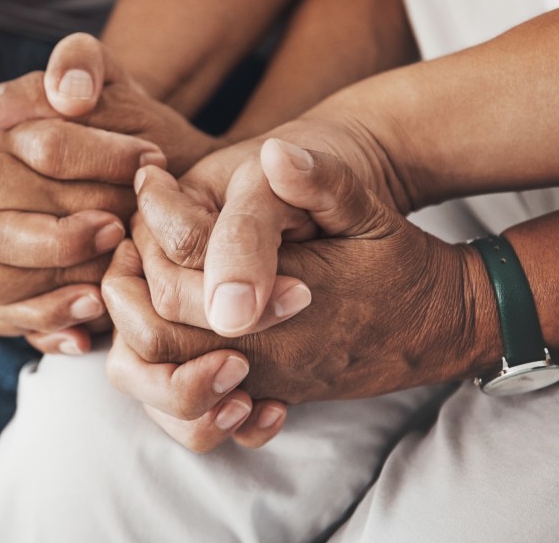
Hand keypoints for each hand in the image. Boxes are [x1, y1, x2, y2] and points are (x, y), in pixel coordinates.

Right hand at [0, 32, 217, 352]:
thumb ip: (77, 64)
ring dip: (47, 280)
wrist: (175, 196)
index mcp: (2, 146)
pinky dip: (45, 319)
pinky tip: (91, 311)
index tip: (151, 162)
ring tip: (107, 272)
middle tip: (121, 226)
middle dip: (62, 233)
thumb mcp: (123, 86)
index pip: (23, 154)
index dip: (89, 158)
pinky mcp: (0, 302)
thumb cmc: (144, 138)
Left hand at [105, 139, 494, 449]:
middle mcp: (262, 358)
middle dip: (124, 294)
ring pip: (164, 387)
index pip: (178, 291)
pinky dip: (165, 373)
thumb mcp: (367, 210)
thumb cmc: (398, 262)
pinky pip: (193, 406)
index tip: (149, 188)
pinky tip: (168, 326)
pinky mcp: (265, 394)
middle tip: (120, 244)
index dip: (149, 238)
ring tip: (135, 283)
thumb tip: (276, 151)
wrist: (439, 325)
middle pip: (155, 344)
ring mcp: (261, 383)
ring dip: (137, 338)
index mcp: (278, 310)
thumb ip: (321, 182)